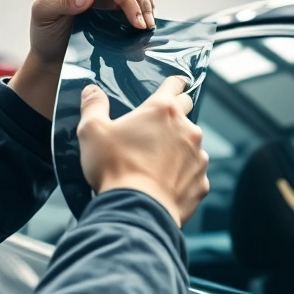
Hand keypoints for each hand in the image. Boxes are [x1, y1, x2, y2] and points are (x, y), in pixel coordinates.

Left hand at [31, 0, 154, 67]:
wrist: (52, 55)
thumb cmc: (45, 35)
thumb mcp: (44, 15)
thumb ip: (62, 2)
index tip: (137, 22)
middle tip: (147, 25)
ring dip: (146, 1)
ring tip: (150, 24)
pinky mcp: (112, 2)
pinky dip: (144, 5)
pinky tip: (146, 21)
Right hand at [76, 76, 208, 225]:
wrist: (137, 209)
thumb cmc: (115, 168)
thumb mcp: (92, 132)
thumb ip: (93, 106)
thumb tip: (92, 91)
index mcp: (163, 110)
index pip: (174, 85)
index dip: (173, 83)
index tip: (176, 83)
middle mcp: (187, 129)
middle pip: (187, 111)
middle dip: (175, 114)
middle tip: (157, 126)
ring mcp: (198, 156)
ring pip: (191, 145)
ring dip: (178, 148)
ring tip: (155, 162)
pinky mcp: (201, 182)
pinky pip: (193, 173)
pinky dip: (182, 176)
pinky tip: (164, 184)